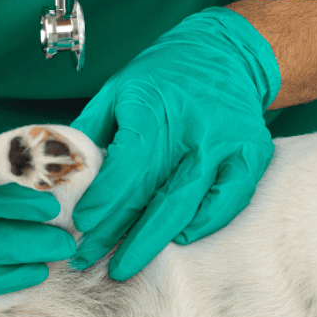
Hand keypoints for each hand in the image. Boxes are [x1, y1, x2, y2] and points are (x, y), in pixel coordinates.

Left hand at [70, 8, 279, 279]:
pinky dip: (203, 224)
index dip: (105, 200)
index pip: (129, 166)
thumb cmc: (164, 76)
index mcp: (156, 106)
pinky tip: (178, 237)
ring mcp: (227, 144)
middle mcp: (195, 128)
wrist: (227, 53)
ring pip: (189, 205)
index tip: (82, 224)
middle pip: (156, 195)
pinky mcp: (251, 155)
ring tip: (126, 263)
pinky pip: (228, 202)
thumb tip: (65, 175)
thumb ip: (92, 131)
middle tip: (94, 262)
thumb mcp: (118, 89)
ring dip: (154, 240)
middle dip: (121, 235)